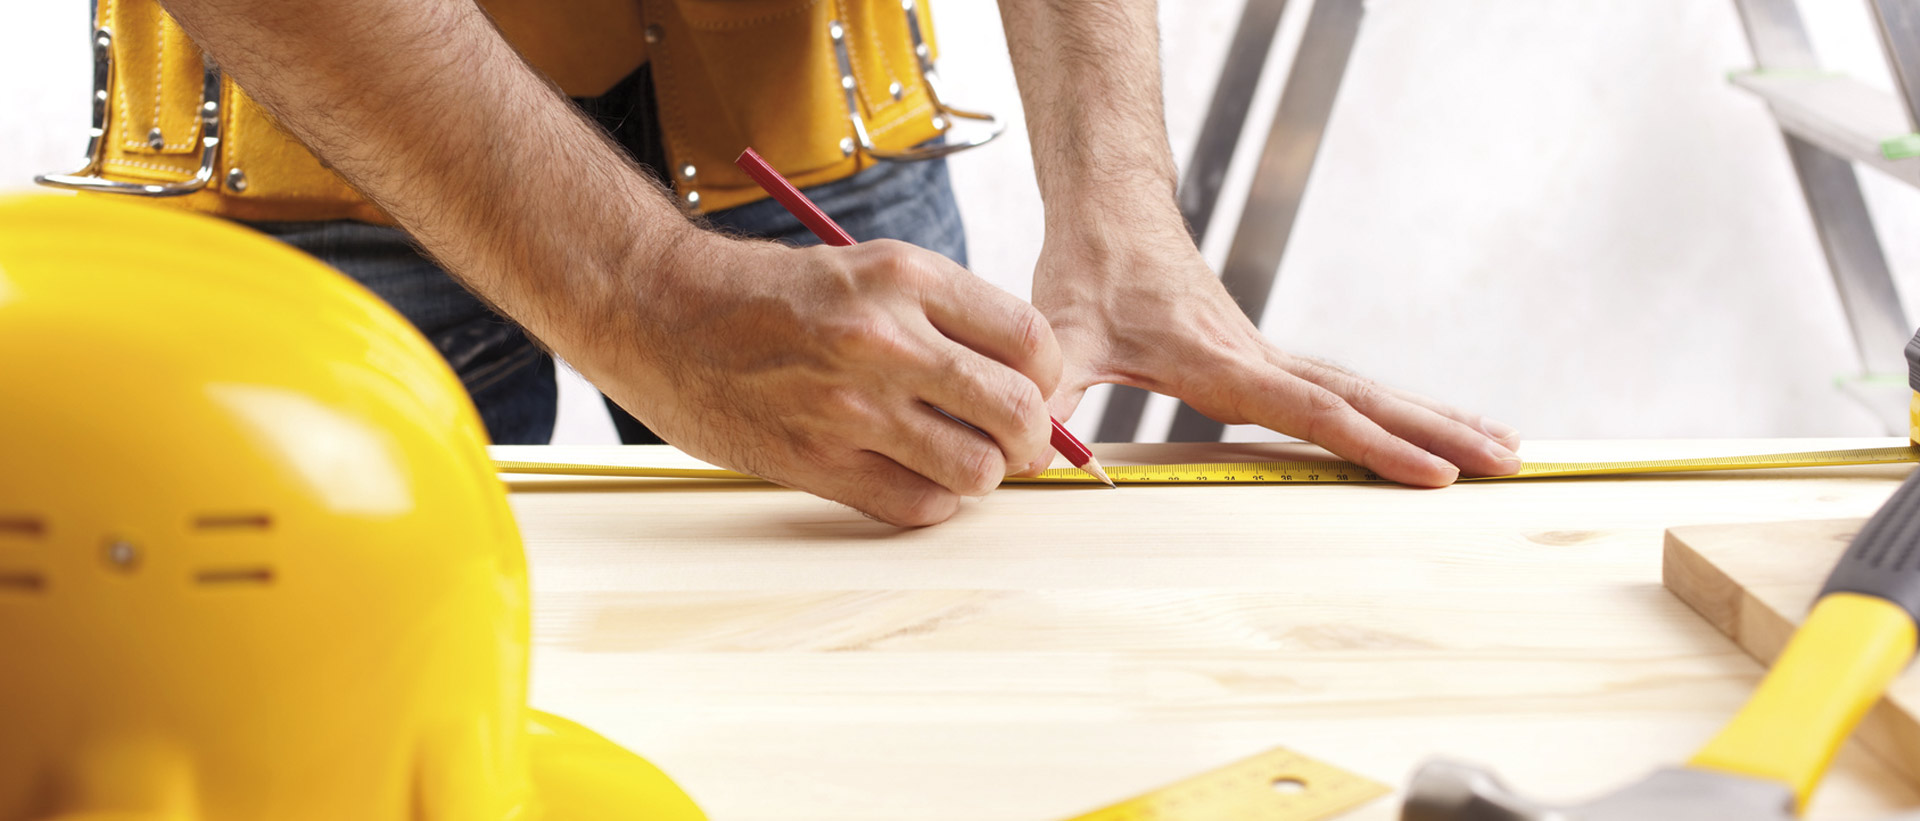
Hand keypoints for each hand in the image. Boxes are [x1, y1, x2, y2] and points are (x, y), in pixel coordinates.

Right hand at [568, 233, 1060, 525]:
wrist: (662, 312)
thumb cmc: (769, 293)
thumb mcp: (865, 270)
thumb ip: (941, 318)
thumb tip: (1021, 380)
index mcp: (905, 277)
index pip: (1030, 340)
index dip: (1046, 376)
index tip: (1035, 389)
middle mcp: (886, 339)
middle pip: (1018, 411)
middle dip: (1030, 439)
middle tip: (1016, 443)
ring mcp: (851, 406)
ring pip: (976, 470)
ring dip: (979, 475)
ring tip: (958, 459)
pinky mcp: (817, 460)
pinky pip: (918, 505)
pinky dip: (931, 501)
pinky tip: (910, 477)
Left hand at [1033, 231, 1520, 485]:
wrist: (1110, 219)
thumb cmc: (1087, 275)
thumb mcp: (1059, 334)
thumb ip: (1050, 387)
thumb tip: (1032, 450)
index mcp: (1219, 361)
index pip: (1311, 409)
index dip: (1372, 444)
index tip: (1433, 475)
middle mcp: (1257, 358)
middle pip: (1364, 398)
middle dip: (1437, 433)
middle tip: (1508, 462)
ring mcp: (1267, 357)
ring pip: (1366, 390)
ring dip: (1434, 419)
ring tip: (1505, 448)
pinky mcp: (1264, 359)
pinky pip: (1344, 389)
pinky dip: (1396, 411)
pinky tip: (1429, 429)